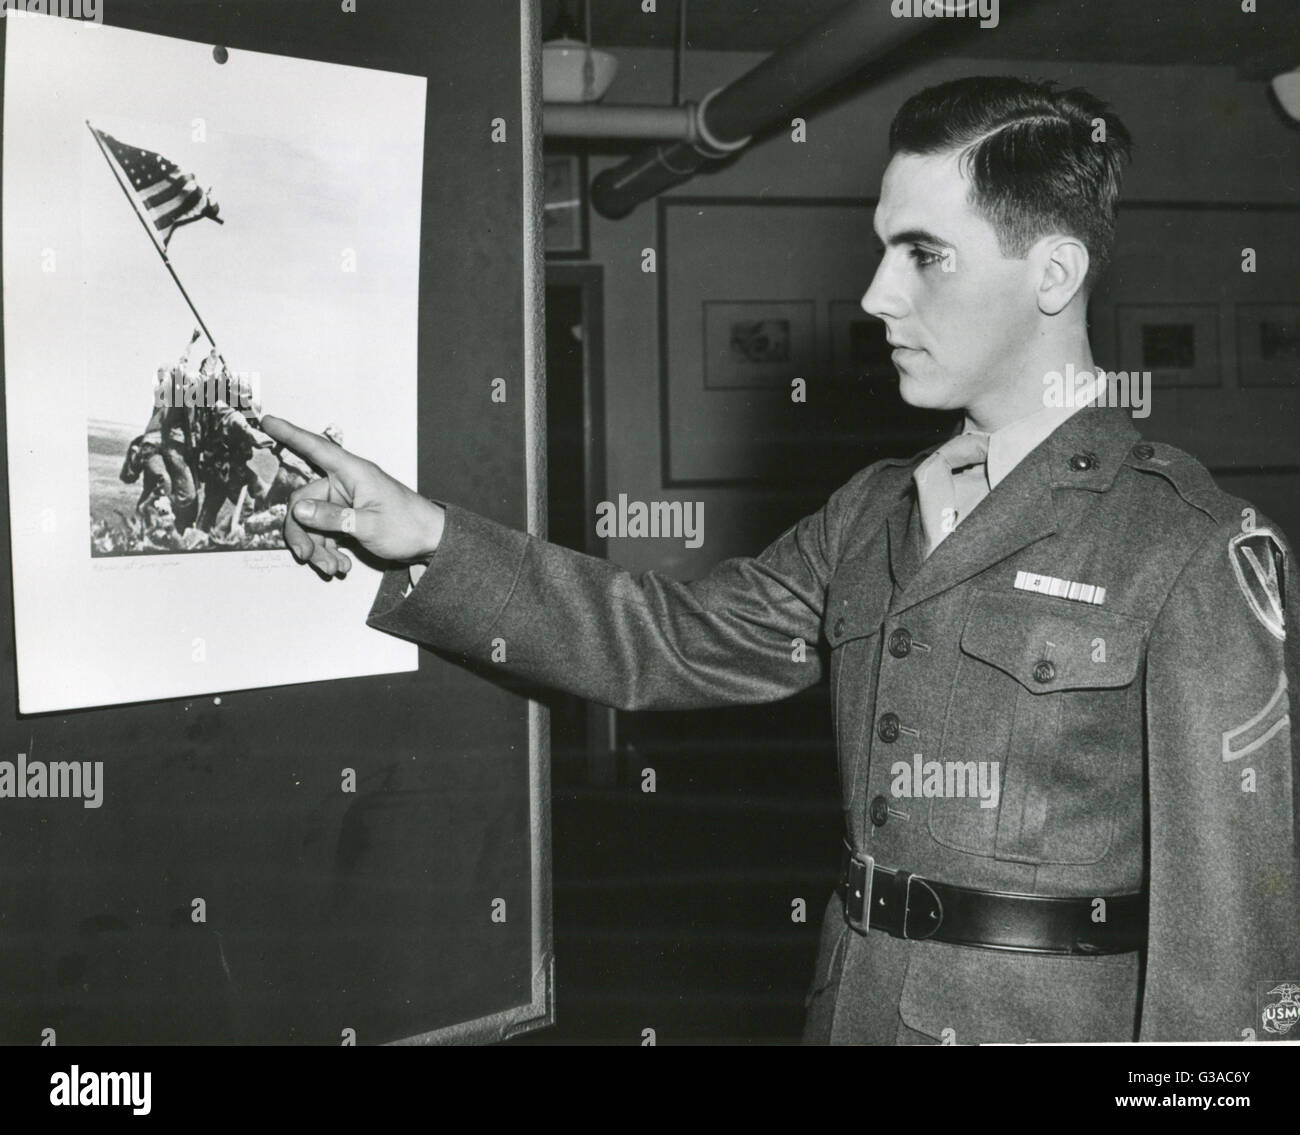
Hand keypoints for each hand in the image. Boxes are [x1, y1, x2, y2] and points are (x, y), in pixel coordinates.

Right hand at [259, 415, 444, 577]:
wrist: (431, 543)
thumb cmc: (409, 526)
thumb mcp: (369, 525)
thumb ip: (334, 518)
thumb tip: (300, 511)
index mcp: (353, 472)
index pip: (316, 448)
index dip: (290, 434)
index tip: (267, 421)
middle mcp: (345, 484)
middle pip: (304, 502)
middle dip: (302, 532)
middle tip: (306, 556)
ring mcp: (345, 502)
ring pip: (312, 523)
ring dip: (317, 547)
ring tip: (332, 568)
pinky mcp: (347, 519)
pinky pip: (324, 532)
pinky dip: (327, 550)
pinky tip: (340, 565)